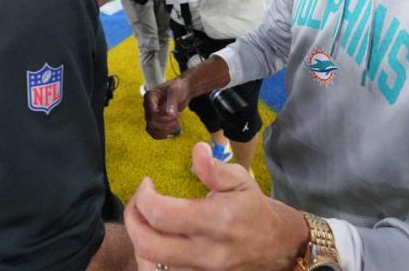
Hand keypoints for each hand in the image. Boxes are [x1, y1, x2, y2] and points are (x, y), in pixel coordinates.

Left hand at [126, 143, 300, 270]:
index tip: (147, 184)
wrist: (275, 245)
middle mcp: (207, 252)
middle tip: (138, 202)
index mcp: (216, 221)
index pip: (161, 215)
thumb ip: (214, 168)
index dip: (144, 197)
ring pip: (152, 265)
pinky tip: (156, 240)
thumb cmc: (253, 209)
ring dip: (141, 241)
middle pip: (148, 245)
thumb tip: (196, 150)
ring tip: (144, 220)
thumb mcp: (241, 181)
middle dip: (133, 220)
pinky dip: (151, 258)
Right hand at [143, 77, 190, 138]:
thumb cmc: (179, 88)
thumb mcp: (176, 92)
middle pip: (151, 123)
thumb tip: (169, 114)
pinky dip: (164, 135)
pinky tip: (174, 130)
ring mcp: (151, 114)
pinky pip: (155, 133)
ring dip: (165, 131)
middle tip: (177, 118)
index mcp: (149, 97)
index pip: (152, 113)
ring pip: (151, 130)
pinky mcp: (156, 121)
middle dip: (166, 124)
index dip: (164, 117)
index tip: (176, 114)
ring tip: (176, 125)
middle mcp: (148, 106)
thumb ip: (172, 102)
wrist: (182, 90)